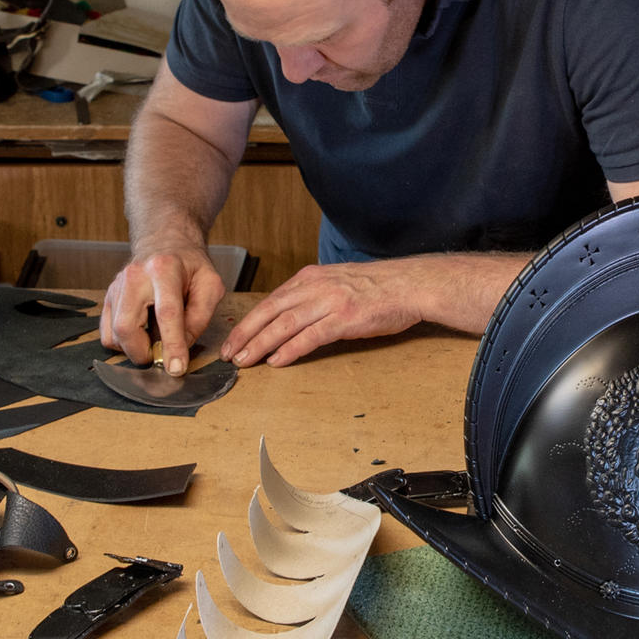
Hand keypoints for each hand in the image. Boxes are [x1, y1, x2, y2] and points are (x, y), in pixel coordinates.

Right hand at [100, 243, 227, 374]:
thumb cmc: (189, 265)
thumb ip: (200, 316)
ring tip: (152, 341)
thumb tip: (182, 347)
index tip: (176, 368)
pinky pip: (106, 332)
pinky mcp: (108, 297)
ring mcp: (117, 286)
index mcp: (164, 269)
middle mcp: (134, 276)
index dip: (172, 345)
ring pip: (114, 333)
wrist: (165, 243)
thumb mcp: (210, 285)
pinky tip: (140, 333)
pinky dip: (122, 343)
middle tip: (161, 356)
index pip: (166, 313)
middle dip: (143, 353)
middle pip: (126, 326)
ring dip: (134, 348)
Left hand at [226, 260, 427, 367]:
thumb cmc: (378, 287)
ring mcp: (330, 302)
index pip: (271, 300)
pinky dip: (290, 349)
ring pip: (284, 324)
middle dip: (245, 333)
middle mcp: (316, 286)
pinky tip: (277, 360)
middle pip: (270, 311)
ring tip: (245, 360)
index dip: (249, 321)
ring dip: (261, 343)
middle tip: (229, 353)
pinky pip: (311, 336)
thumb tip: (290, 315)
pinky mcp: (345, 318)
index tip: (234, 338)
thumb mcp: (337, 282)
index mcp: (311, 277)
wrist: (410, 284)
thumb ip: (313, 295)